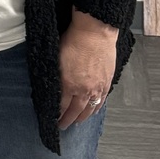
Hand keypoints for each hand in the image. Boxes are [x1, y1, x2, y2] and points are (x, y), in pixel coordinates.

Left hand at [58, 8, 117, 129]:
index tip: (53, 119)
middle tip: (63, 126)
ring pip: (89, 109)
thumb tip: (53, 85)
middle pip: (75, 111)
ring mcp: (96, 88)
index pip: (61, 105)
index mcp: (68, 83)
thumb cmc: (74, 39)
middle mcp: (83, 89)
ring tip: (76, 122)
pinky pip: (101, 102)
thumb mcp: (56, 57)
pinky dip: (95, 109)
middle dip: (68, 120)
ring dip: (82, 117)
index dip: (57, 114)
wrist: (95, 32)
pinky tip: (92, 111)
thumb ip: (56, 75)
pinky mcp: (106, 83)